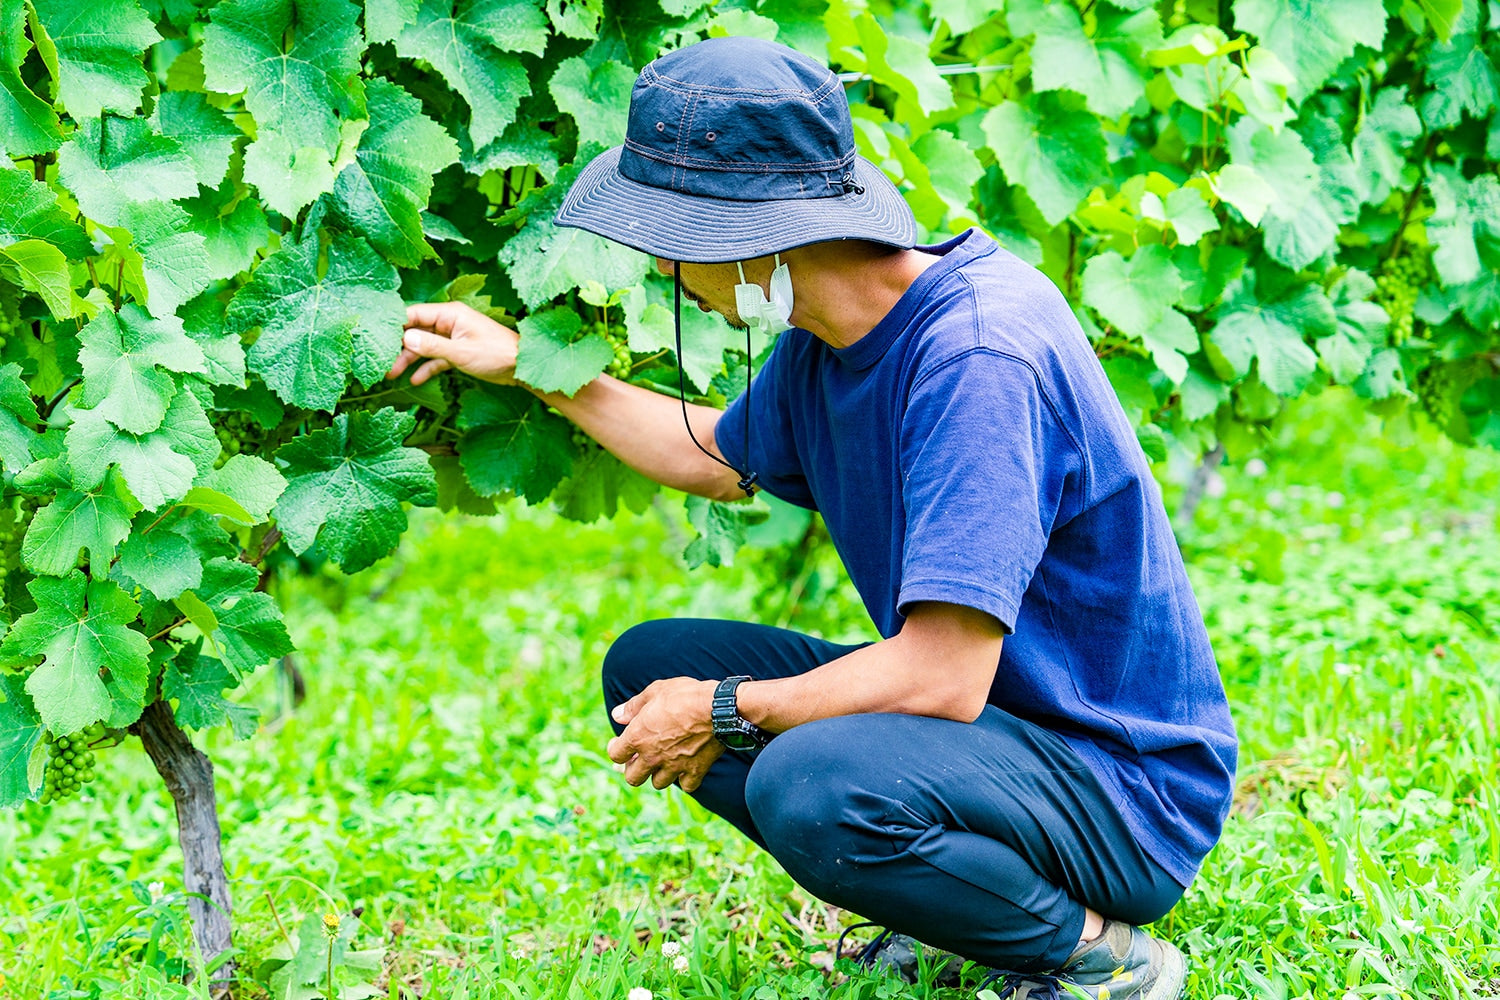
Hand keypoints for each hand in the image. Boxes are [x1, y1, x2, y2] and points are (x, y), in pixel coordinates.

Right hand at [386, 301, 520, 385]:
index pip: (414, 314)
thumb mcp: (460, 351)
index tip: (377, 337)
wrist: (521, 367)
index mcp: (450, 314)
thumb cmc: (496, 354)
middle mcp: (449, 322)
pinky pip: (437, 357)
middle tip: (382, 363)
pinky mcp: (458, 352)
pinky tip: (415, 380)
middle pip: (416, 331)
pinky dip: (426, 367)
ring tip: (392, 375)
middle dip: (399, 347)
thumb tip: (405, 338)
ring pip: (424, 346)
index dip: (395, 325)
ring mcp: (453, 337)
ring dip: (409, 359)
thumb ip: (431, 345)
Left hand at [607, 678, 724, 791]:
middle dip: (634, 769)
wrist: (718, 708)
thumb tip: (617, 715)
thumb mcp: (655, 691)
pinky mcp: (695, 771)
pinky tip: (687, 768)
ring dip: (658, 774)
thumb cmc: (685, 695)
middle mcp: (652, 756)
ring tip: (664, 761)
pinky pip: (686, 786)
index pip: (615, 754)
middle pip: (632, 778)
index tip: (621, 744)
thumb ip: (633, 706)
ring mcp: (674, 766)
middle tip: (641, 758)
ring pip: (658, 783)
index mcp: (637, 736)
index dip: (616, 749)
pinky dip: (685, 780)